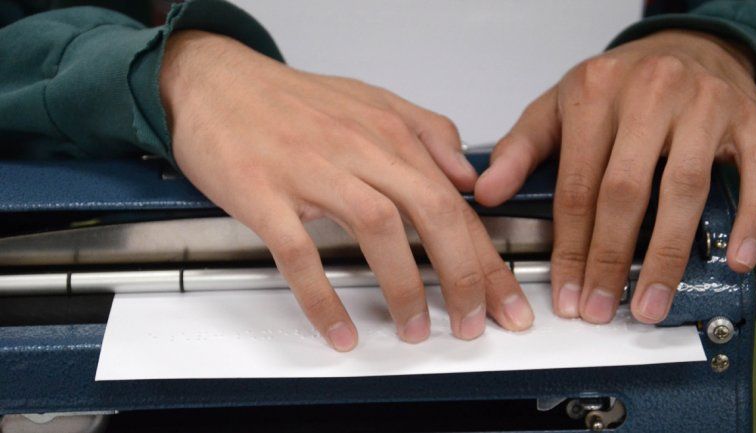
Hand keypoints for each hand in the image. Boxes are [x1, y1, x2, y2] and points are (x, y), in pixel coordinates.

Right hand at [160, 31, 533, 350]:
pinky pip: (299, 252)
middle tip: (472, 322)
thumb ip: (426, 132)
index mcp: (387, 132)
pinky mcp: (263, 193)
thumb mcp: (371, 100)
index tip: (502, 296)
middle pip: (430, 211)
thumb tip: (465, 174)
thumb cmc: (290, 100)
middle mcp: (358, 148)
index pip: (454, 199)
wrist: (215, 82)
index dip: (485, 255)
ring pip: (377, 228)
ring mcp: (310, 170)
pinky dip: (322, 297)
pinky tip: (338, 329)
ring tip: (414, 329)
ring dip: (404, 286)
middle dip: (463, 275)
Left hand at [476, 30, 755, 323]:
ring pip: (683, 189)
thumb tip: (485, 192)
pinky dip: (751, 220)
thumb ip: (520, 150)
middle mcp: (650, 94)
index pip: (576, 185)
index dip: (569, 247)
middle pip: (625, 192)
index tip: (566, 290)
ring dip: (665, 256)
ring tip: (649, 301)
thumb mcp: (556, 107)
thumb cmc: (617, 83)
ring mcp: (703, 105)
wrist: (684, 44)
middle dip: (609, 259)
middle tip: (601, 306)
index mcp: (595, 93)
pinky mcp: (747, 119)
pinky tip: (735, 258)